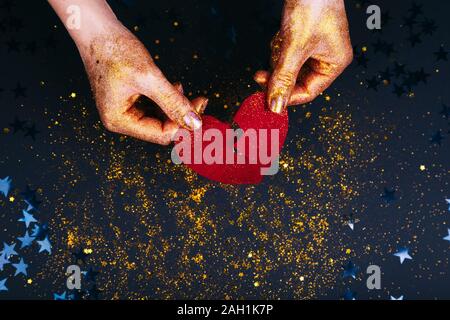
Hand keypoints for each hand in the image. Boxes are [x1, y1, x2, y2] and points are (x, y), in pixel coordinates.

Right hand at [80, 24, 206, 144]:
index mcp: (119, 120)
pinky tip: (173, 87)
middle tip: (198, 100)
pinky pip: (154, 108)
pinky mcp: (130, 101)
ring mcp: (124, 111)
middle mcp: (120, 120)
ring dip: (175, 106)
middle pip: (161, 129)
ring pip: (160, 118)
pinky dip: (167, 100)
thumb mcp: (148, 77)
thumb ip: (173, 102)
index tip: (199, 106)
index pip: (160, 134)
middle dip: (180, 115)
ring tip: (180, 87)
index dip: (182, 124)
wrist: (97, 30)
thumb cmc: (115, 50)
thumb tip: (194, 123)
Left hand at [254, 0, 352, 112]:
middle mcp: (326, 57)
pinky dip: (279, 47)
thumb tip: (276, 106)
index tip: (265, 99)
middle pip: (296, 81)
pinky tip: (281, 34)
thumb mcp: (295, 47)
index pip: (308, 92)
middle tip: (260, 75)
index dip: (286, 97)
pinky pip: (285, 54)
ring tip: (281, 41)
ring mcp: (314, 47)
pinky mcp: (302, 38)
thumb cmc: (314, 5)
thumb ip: (284, 79)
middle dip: (279, 73)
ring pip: (288, 68)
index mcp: (334, 63)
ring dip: (278, 58)